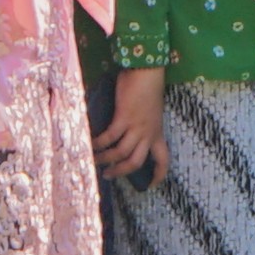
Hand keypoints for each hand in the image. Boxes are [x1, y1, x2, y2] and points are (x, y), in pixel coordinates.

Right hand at [93, 65, 167, 186]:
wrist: (148, 71)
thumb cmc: (147, 85)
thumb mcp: (148, 110)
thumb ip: (139, 123)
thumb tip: (122, 129)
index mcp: (157, 132)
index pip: (163, 160)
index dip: (158, 174)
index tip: (151, 184)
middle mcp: (148, 133)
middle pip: (136, 162)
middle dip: (120, 172)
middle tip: (108, 175)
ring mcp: (137, 127)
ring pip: (121, 153)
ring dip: (106, 159)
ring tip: (94, 160)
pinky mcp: (125, 118)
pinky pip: (109, 137)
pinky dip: (98, 142)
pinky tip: (90, 142)